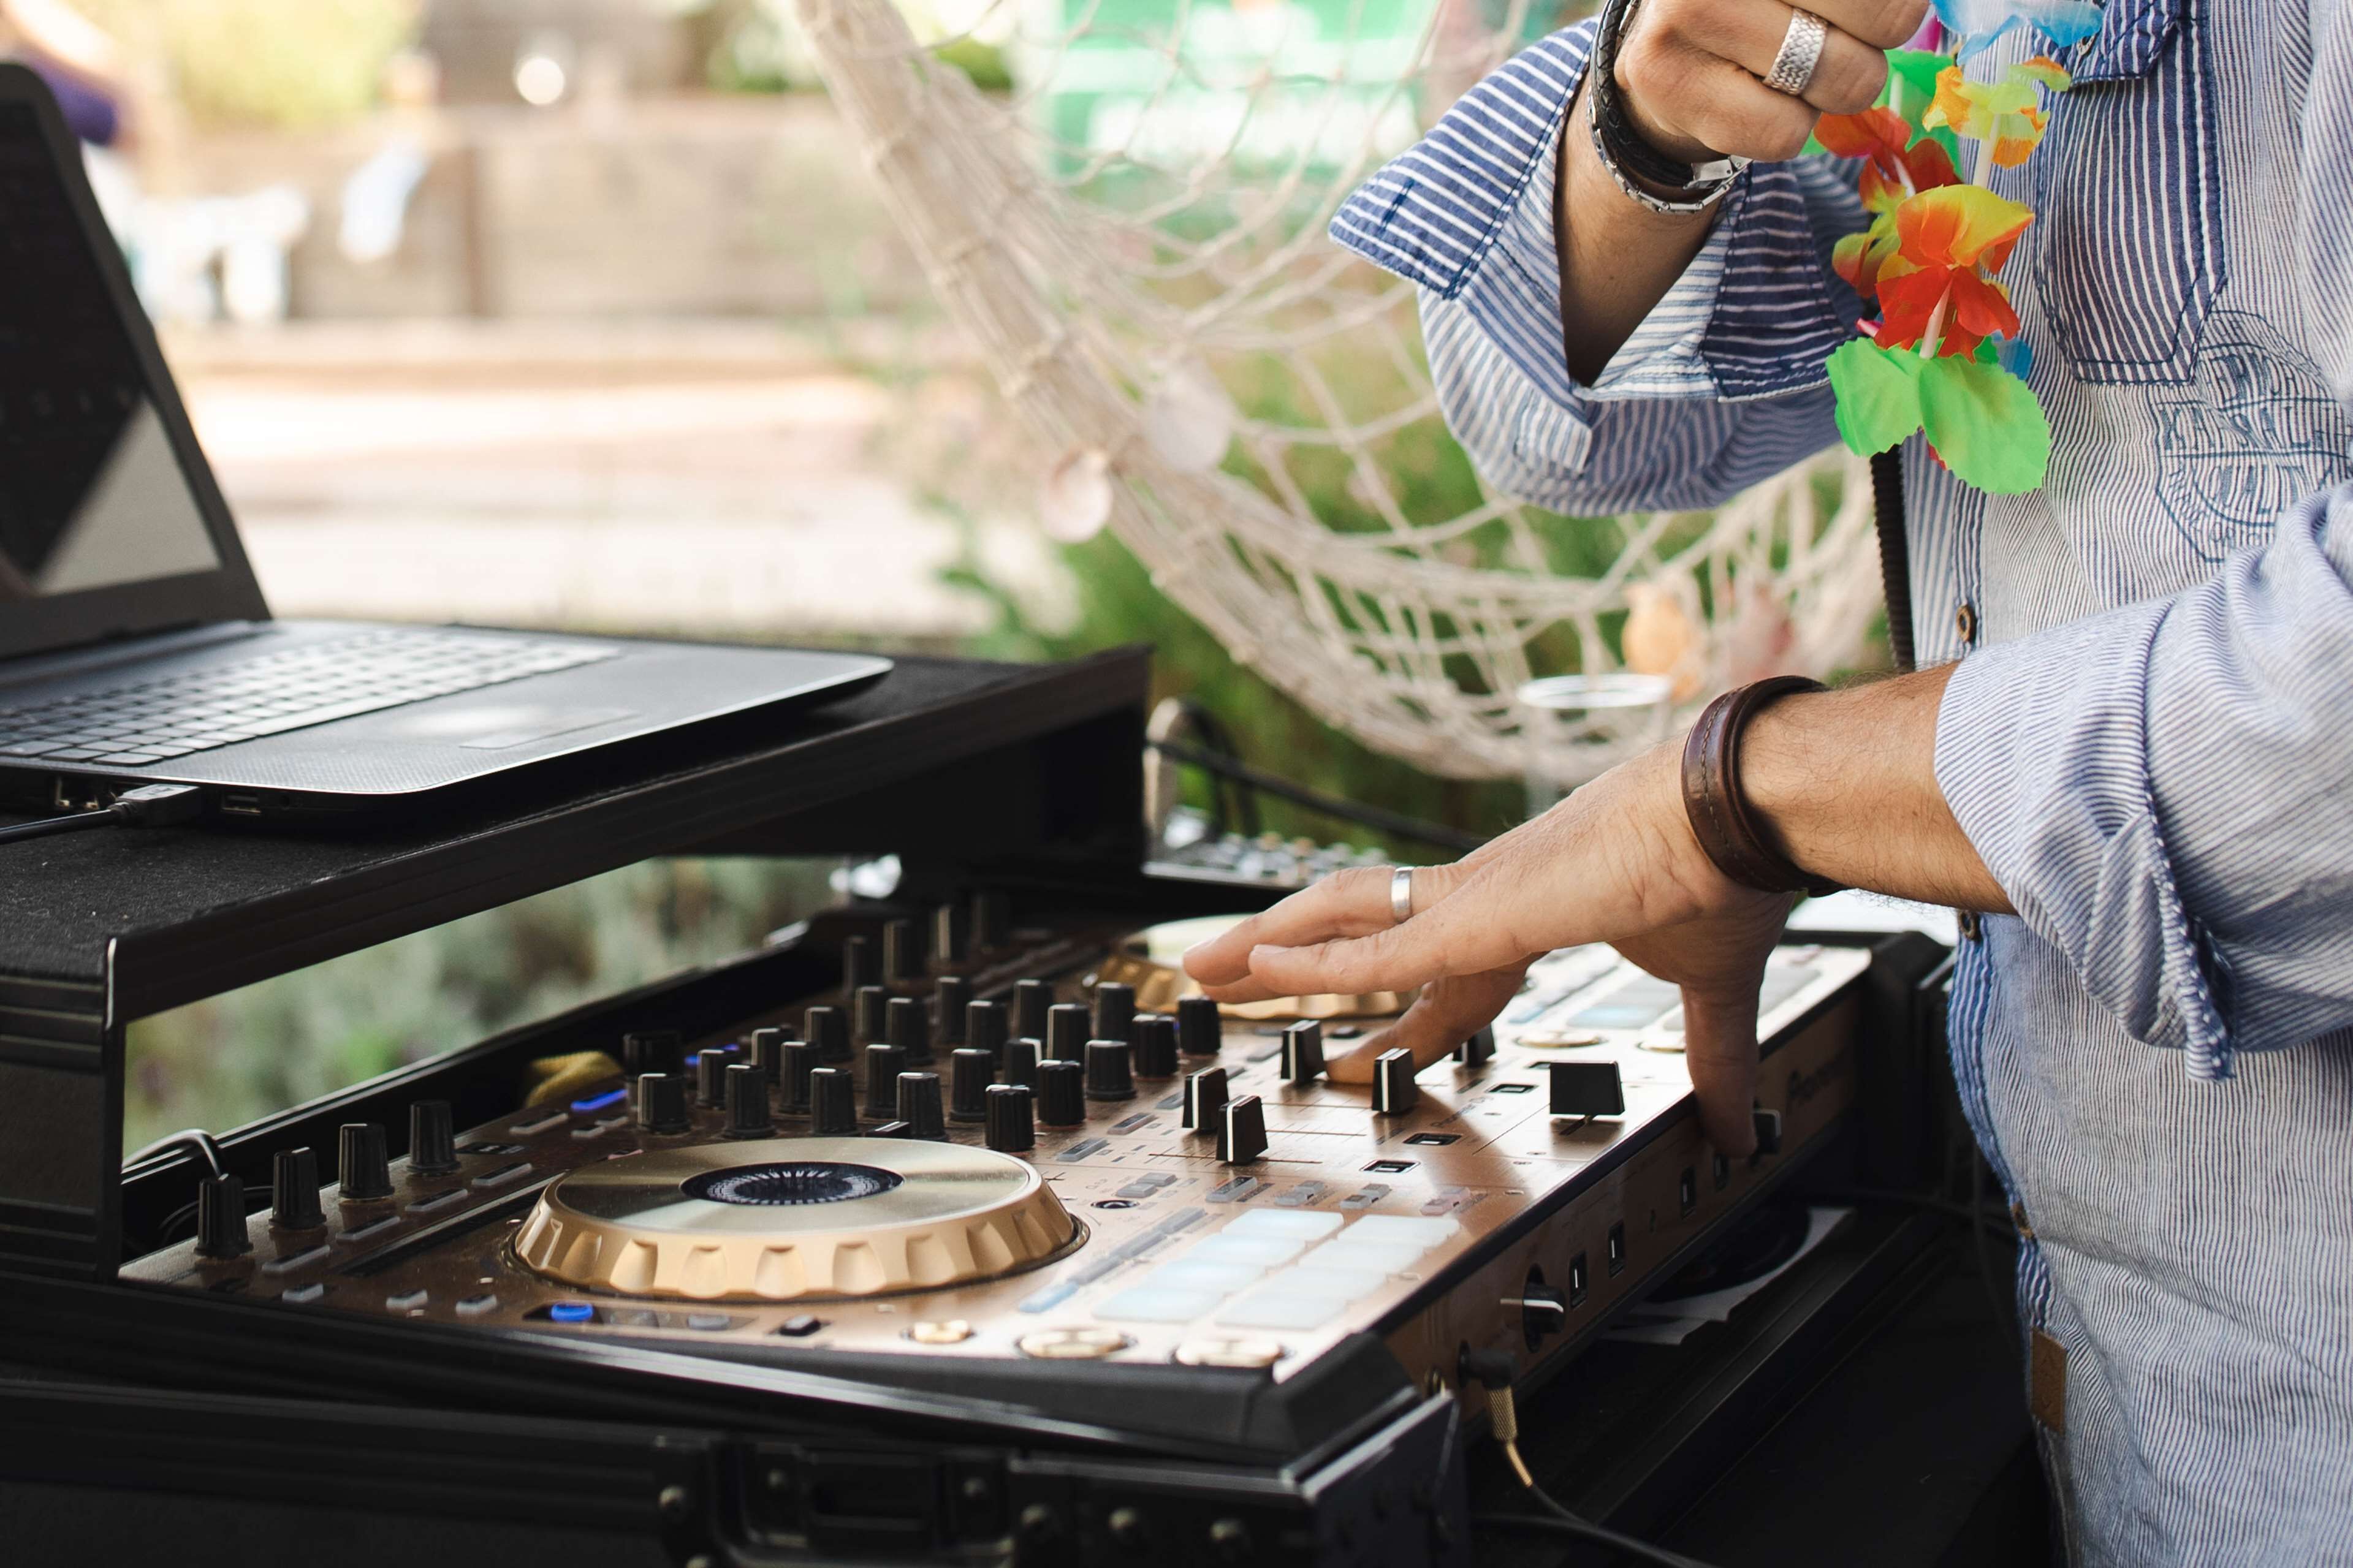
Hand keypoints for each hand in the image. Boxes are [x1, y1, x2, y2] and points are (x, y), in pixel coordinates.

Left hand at [1181, 742, 1795, 1154]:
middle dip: (1293, 960)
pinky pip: (1380, 946)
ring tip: (1208, 966)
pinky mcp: (1481, 909)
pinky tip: (1265, 971)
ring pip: (1346, 921)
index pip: (1441, 972)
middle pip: (1364, 933)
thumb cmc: (1730, 876)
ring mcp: (1477, 897)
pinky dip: (1320, 963)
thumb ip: (1712, 1059)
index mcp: (1533, 912)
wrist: (1744, 813)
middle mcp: (1489, 897)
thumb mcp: (1709, 990)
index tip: (1362, 1052)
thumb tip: (1740, 1128)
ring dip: (1274, 946)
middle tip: (1227, 977)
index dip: (1395, 1017)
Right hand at [1614, 0, 1932, 163]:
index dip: (1901, 6)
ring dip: (1840, 87)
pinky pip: (1784, 133)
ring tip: (1799, 65)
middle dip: (1880, 38)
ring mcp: (1687, 13)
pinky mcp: (1669, 83)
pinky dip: (1790, 128)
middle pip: (1889, 14)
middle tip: (1842, 35)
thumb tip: (1922, 9)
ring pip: (1840, 80)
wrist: (1662, 41)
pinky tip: (1759, 98)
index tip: (1871, 15)